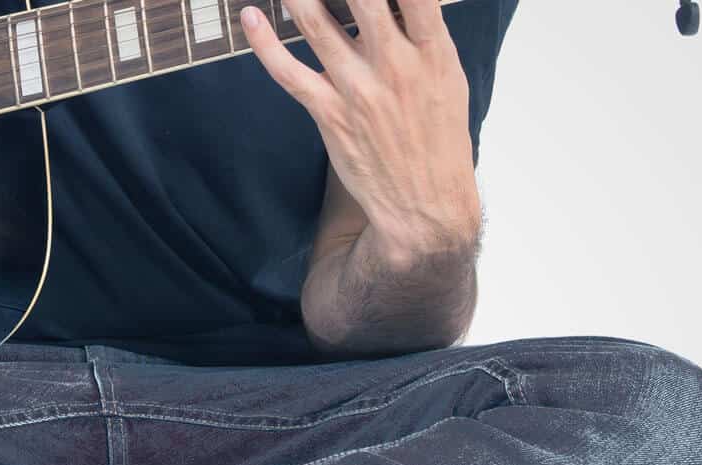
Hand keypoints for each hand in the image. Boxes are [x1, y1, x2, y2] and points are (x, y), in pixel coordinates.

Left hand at [241, 0, 480, 265]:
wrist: (424, 206)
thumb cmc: (438, 142)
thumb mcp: (449, 79)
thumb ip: (425, 33)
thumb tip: (401, 2)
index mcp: (433, 50)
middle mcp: (395, 63)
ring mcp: (359, 90)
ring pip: (316, 21)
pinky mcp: (330, 116)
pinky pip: (290, 73)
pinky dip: (265, 43)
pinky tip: (251, 16)